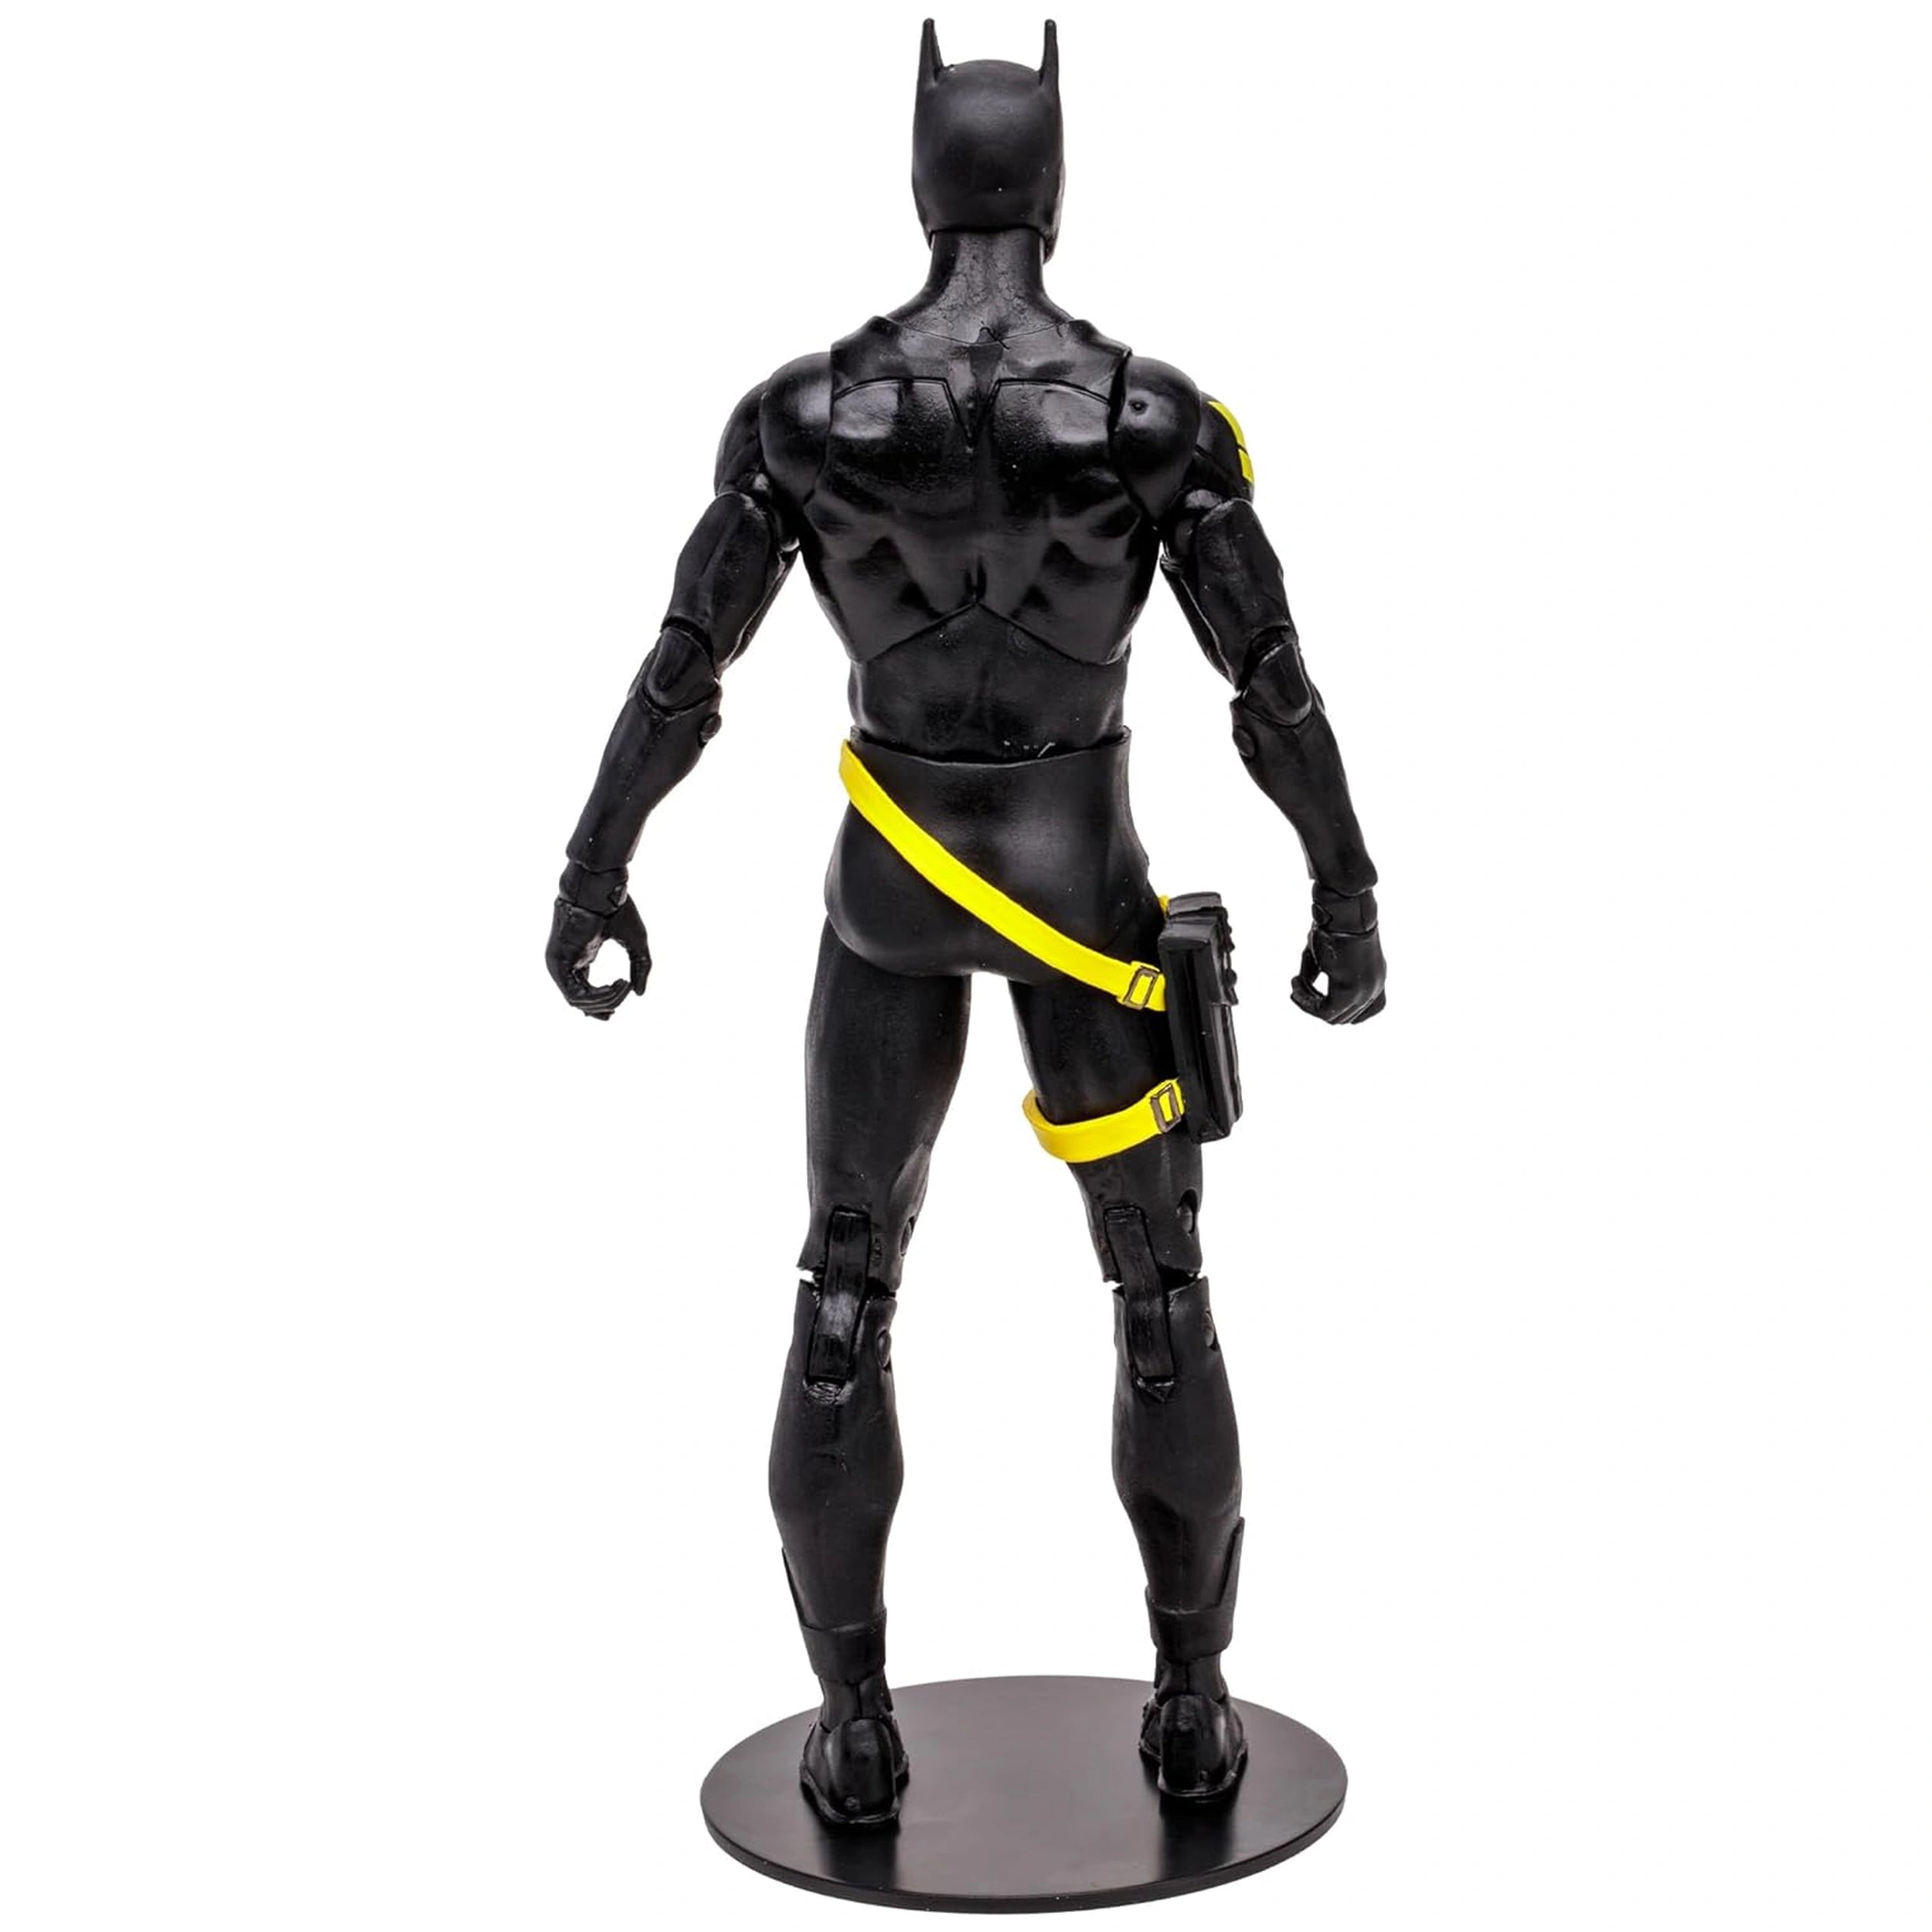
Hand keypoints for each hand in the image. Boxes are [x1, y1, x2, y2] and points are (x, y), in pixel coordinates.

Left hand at [547, 867, 650, 1019]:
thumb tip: (640, 994)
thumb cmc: (617, 909)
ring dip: (605, 1000)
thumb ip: (639, 968)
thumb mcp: (635, 942)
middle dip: (603, 1007)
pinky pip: (575, 993)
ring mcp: (559, 963)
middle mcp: (566, 962)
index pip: (584, 991)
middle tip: (621, 1002)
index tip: (615, 1011)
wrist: (601, 888)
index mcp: (579, 956)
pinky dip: (598, 995)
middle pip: (580, 1000)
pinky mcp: (558, 963)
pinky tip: (616, 985)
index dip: (600, 1004)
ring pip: (577, 1001)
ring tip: (624, 986)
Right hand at [1291, 889, 1384, 1024]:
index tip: (1319, 1000)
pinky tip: (1296, 985)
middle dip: (1317, 1006)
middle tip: (1298, 987)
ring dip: (1309, 1003)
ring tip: (1296, 984)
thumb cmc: (1334, 927)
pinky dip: (1306, 1002)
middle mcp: (1374, 988)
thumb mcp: (1326, 954)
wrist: (1344, 914)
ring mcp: (1364, 992)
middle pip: (1344, 1017)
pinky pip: (1324, 1011)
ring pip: (1333, 1017)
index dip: (1340, 1012)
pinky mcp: (1349, 991)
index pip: (1365, 1011)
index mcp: (1375, 978)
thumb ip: (1317, 974)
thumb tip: (1303, 985)